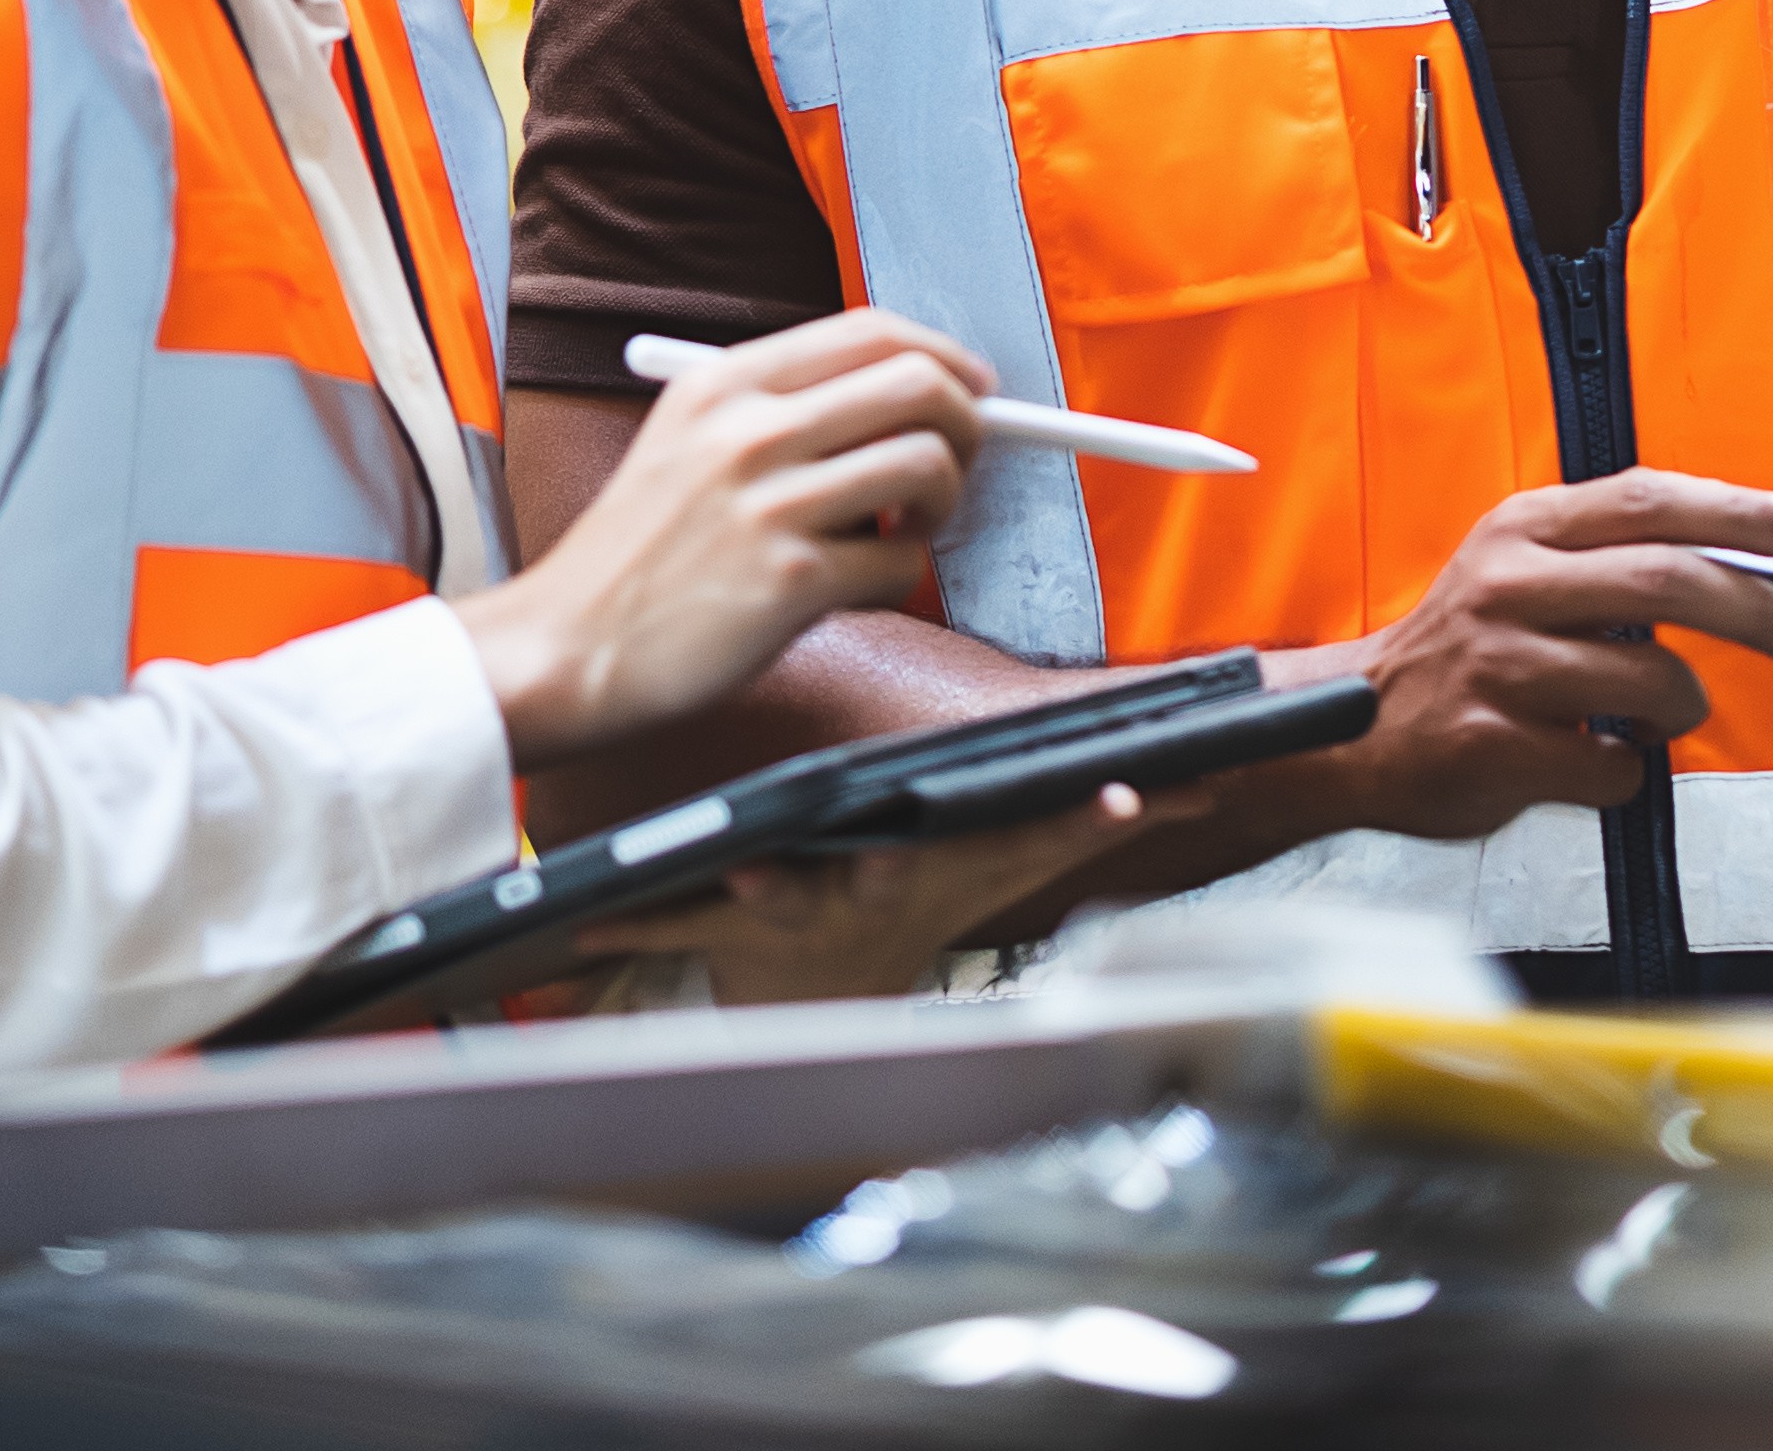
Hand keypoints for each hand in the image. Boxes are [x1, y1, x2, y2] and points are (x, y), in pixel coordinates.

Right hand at [452, 310, 987, 766]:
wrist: (562, 650)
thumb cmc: (637, 557)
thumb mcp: (683, 443)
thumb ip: (779, 410)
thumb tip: (909, 393)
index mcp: (724, 385)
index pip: (872, 331)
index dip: (943, 355)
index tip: (972, 389)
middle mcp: (748, 431)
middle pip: (920, 385)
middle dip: (966, 426)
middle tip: (955, 465)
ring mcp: (770, 505)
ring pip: (929, 465)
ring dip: (943, 504)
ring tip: (903, 530)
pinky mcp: (790, 580)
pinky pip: (904, 561)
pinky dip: (900, 577)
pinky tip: (855, 587)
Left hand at [580, 782, 1214, 1006]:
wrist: (826, 988)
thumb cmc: (913, 899)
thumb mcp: (1000, 867)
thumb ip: (1081, 825)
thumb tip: (1198, 784)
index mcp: (945, 869)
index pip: (1021, 842)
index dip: (1074, 822)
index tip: (1119, 796)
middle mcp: (878, 894)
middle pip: (891, 878)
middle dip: (888, 871)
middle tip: (894, 861)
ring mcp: (798, 915)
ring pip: (777, 904)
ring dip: (757, 894)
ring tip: (732, 876)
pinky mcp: (720, 924)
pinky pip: (671, 923)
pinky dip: (631, 923)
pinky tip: (574, 921)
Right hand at [1308, 473, 1772, 839]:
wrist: (1354, 731)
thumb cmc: (1466, 649)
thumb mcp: (1526, 570)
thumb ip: (1619, 558)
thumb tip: (1753, 564)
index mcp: (1525, 530)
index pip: (1650, 500)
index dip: (1739, 513)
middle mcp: (1509, 586)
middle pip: (1666, 579)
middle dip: (1754, 606)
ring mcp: (1500, 666)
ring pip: (1651, 678)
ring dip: (1687, 703)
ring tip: (1667, 712)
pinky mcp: (1494, 744)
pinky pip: (1613, 763)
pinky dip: (1631, 766)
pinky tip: (1604, 754)